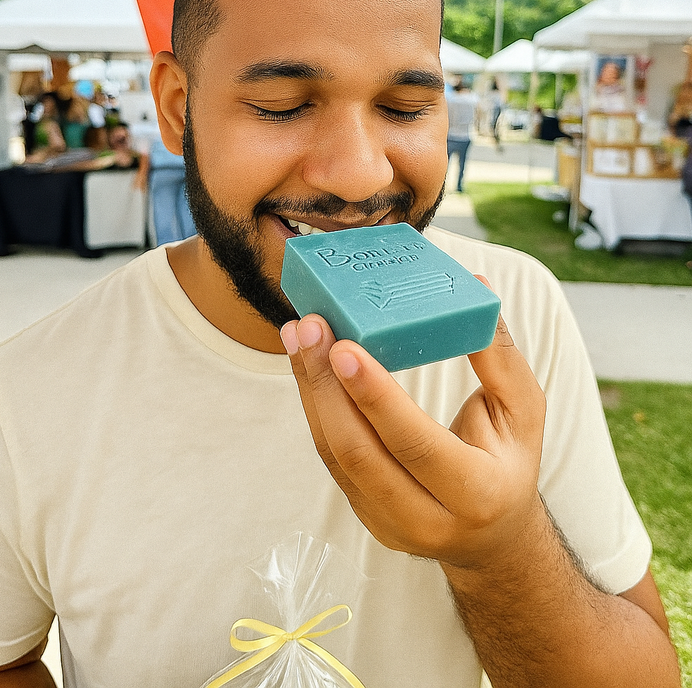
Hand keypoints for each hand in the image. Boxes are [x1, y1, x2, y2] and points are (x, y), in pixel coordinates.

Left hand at [281, 283, 546, 569]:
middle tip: (310, 326)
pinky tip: (307, 365)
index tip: (344, 346)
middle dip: (326, 385)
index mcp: (478, 494)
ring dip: (312, 390)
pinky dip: (316, 407)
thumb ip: (500, 354)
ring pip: (336, 455)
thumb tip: (476, 286)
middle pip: (360, 452)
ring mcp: (390, 524)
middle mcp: (429, 520)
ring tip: (299, 335)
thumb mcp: (523, 410)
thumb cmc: (509, 460)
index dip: (375, 397)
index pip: (415, 445)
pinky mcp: (364, 515)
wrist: (494, 537)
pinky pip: (331, 458)